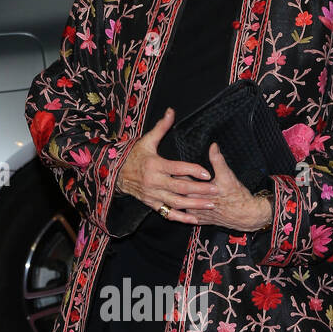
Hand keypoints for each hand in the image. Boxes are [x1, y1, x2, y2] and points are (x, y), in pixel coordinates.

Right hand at [116, 107, 270, 229]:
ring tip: (210, 204)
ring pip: (176, 202)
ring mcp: (153, 195)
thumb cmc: (134, 156)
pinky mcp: (152, 204)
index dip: (193, 171)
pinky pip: (167, 213)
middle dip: (199, 190)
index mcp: (155, 165)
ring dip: (194, 205)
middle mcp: (154, 181)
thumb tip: (171, 111)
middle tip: (216, 190)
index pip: (177, 168)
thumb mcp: (146, 140)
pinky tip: (194, 219)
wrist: (116, 174)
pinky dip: (181, 218)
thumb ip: (161, 127)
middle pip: (180, 187)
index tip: (208, 173)